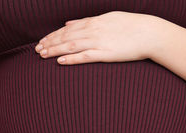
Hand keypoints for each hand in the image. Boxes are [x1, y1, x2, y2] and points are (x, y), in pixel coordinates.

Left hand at [34, 11, 161, 64]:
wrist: (149, 33)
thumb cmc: (131, 26)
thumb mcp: (107, 18)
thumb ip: (87, 21)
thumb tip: (69, 23)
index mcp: (93, 22)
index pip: (67, 29)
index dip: (52, 35)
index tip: (42, 41)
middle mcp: (93, 30)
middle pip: (65, 37)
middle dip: (49, 43)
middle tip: (36, 50)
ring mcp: (99, 42)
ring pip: (71, 46)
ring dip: (55, 50)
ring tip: (42, 55)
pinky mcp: (106, 54)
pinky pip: (85, 56)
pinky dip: (72, 59)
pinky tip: (60, 61)